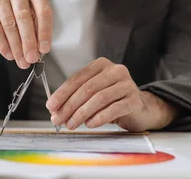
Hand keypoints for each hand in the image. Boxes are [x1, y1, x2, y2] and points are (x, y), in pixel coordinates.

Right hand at [0, 0, 52, 68]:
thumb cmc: (13, 12)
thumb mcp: (30, 16)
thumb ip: (37, 29)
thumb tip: (40, 50)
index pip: (43, 11)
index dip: (45, 32)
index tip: (45, 49)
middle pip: (25, 17)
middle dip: (29, 41)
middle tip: (31, 59)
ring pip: (9, 24)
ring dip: (16, 46)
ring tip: (21, 61)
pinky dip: (3, 44)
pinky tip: (8, 55)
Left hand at [46, 58, 178, 131]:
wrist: (139, 109)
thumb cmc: (113, 100)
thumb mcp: (93, 94)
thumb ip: (76, 96)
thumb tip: (55, 108)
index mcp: (102, 65)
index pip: (78, 78)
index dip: (62, 92)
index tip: (51, 106)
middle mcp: (116, 71)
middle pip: (88, 88)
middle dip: (69, 105)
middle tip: (58, 118)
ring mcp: (127, 84)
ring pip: (99, 98)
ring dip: (82, 113)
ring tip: (71, 124)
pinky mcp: (134, 99)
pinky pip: (114, 108)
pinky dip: (99, 117)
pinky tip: (90, 124)